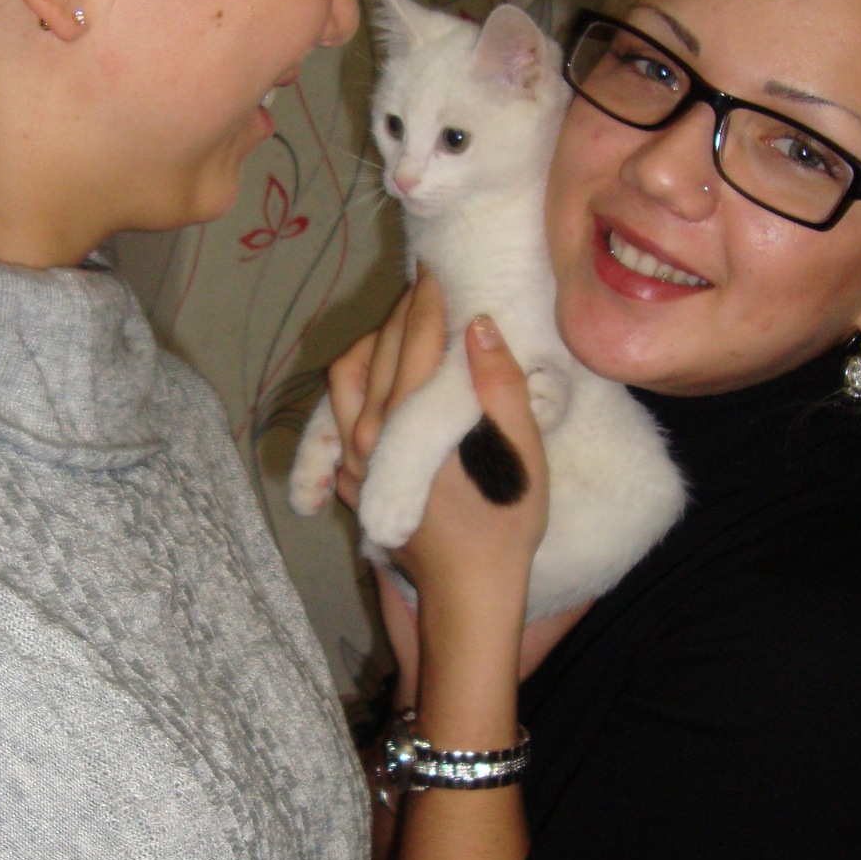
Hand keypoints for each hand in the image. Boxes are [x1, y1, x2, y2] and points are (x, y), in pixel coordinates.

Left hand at [327, 274, 548, 671]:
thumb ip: (499, 387)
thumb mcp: (522, 455)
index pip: (413, 342)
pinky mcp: (350, 477)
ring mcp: (352, 458)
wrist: (466, 590)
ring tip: (402, 324)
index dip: (427, 300)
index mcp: (411, 422)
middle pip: (377, 352)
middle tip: (425, 286)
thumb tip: (480, 326)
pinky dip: (357, 381)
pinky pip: (338, 412)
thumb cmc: (504, 524)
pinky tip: (380, 374)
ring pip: (346, 378)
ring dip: (373, 343)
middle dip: (401, 313)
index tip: (439, 268)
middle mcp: (369, 434)